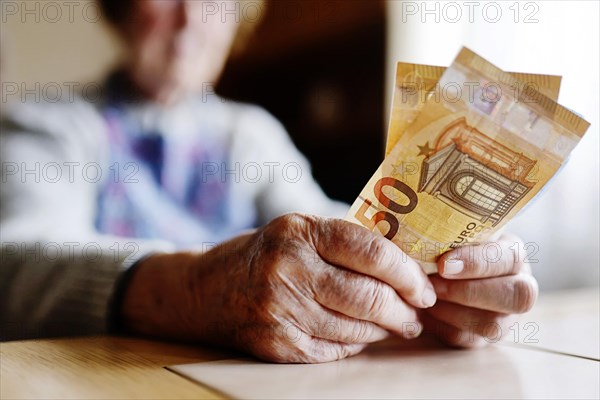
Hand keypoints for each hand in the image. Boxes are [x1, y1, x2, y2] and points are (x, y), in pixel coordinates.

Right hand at [120, 213, 436, 362]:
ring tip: (396, 324)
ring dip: (385, 330)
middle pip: (368, 296)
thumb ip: (346, 242)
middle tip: (417, 313)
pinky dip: (357, 343)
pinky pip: (335, 349)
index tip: (425, 286)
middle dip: (405, 310)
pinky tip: (361, 334)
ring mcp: (280, 310)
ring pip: (356, 328)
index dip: (407, 273)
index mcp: (300, 232)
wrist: (206, 289)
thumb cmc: (264, 255)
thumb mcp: (299, 231)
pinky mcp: (276, 343)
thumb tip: (405, 266)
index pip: (371, 252)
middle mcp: (288, 269)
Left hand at [419, 233, 538, 346]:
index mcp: (514, 253)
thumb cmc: (447, 245)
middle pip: (516, 297)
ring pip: (493, 324)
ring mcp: (507, 316)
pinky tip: (425, 312)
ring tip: (426, 298)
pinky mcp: (486, 337)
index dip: (477, 263)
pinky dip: (443, 327)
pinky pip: (469, 340)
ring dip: (453, 313)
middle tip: (434, 286)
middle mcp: (521, 286)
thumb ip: (449, 236)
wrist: (442, 269)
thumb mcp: (454, 233)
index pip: (509, 258)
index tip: (443, 264)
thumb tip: (424, 239)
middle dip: (470, 292)